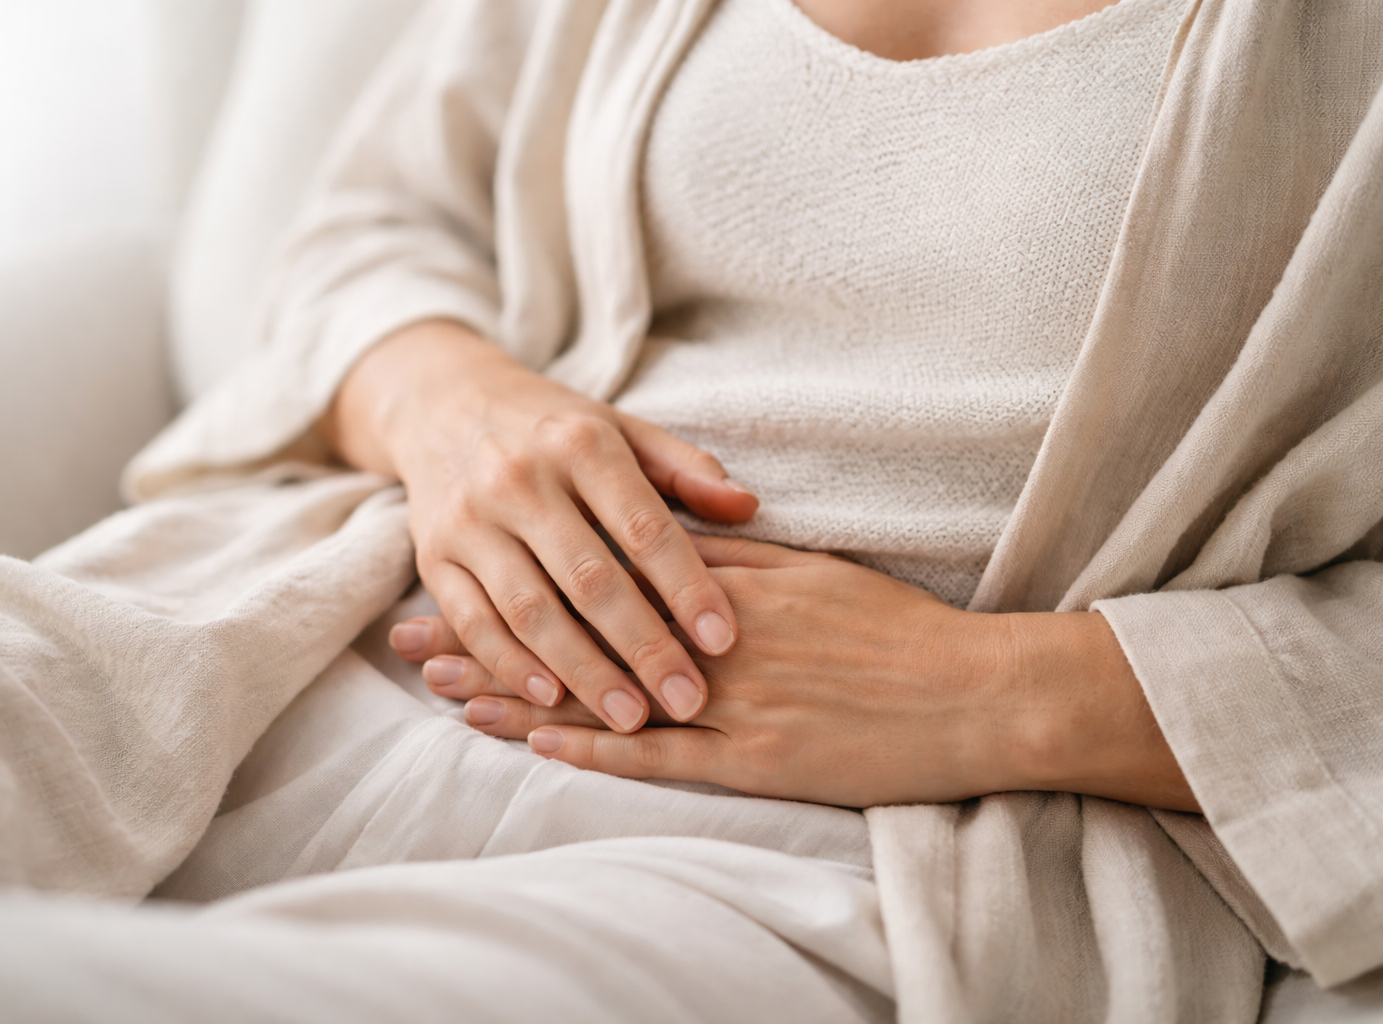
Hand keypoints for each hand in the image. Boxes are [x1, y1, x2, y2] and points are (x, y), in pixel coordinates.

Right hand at [318, 320, 758, 732]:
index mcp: (580, 444)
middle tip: (688, 700)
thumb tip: (748, 507)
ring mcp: (470, 520)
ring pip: (531, 610)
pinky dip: (511, 666)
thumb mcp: (622, 431)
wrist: (445, 404)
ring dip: (583, 672)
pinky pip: (473, 623)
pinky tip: (553, 699)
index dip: (687, 586)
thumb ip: (685, 471)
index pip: (644, 527)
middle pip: (590, 578)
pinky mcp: (433, 556)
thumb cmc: (556, 430)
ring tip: (630, 718)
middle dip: (643, 647)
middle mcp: (520, 478)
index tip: (723, 640)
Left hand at [417, 534, 1199, 811]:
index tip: (454, 575)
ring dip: (518, 690)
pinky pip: (660, 757)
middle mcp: (714, 635)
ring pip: (602, 692)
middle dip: (490, 632)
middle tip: (407, 635)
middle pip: (580, 631)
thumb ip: (736, 558)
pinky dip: (593, 747)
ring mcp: (733, 699)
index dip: (522, 578)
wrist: (975, 689)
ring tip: (441, 688)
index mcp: (728, 582)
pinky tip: (535, 741)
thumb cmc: (898, 630)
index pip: (600, 575)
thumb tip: (668, 541)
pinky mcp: (757, 758)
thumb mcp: (813, 570)